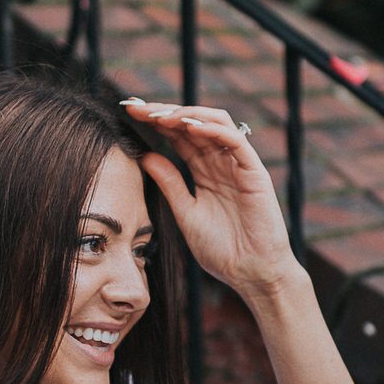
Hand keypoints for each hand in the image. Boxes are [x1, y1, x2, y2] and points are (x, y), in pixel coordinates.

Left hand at [125, 100, 301, 299]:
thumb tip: (144, 156)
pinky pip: (236, 142)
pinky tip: (190, 127)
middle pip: (194, 124)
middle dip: (165, 112)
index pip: (179, 137)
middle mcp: (222, 164)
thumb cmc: (222, 250)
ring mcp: (239, 166)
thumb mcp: (185, 213)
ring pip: (216, 124)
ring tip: (161, 116)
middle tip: (137, 108)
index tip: (129, 114)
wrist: (251, 275)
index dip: (156, 122)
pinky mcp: (254, 173)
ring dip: (188, 114)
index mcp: (205, 172)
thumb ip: (169, 184)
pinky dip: (214, 130)